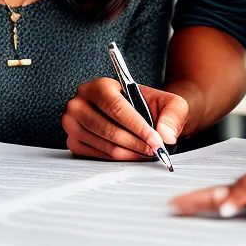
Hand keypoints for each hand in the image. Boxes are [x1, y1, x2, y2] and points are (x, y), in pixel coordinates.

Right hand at [62, 77, 187, 160]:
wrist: (137, 112)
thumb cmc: (150, 106)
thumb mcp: (169, 102)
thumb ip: (172, 114)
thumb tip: (166, 135)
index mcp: (99, 86)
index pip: (117, 108)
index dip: (138, 128)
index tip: (157, 142)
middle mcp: (80, 102)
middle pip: (109, 129)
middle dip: (136, 144)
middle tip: (154, 151)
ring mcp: (73, 122)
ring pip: (105, 145)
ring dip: (129, 154)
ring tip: (145, 153)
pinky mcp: (73, 140)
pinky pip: (97, 156)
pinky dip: (117, 159)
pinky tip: (130, 155)